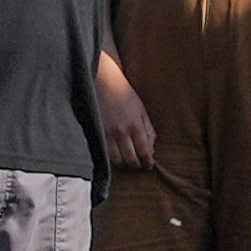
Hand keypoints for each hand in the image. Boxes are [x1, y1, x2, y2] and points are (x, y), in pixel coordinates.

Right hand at [98, 54, 157, 169]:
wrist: (104, 84)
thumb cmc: (124, 95)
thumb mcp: (141, 110)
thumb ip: (148, 129)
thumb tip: (151, 147)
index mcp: (135, 125)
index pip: (144, 151)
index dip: (148, 162)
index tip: (149, 165)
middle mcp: (122, 131)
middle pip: (131, 159)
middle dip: (137, 166)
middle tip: (140, 167)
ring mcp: (108, 134)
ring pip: (118, 160)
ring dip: (125, 165)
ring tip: (128, 164)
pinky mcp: (98, 133)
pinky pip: (106, 153)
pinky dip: (113, 159)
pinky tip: (117, 157)